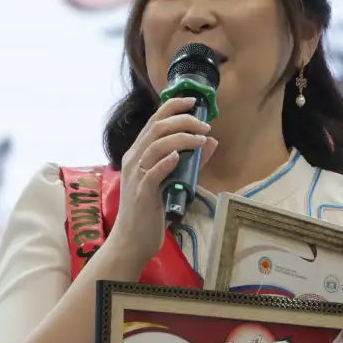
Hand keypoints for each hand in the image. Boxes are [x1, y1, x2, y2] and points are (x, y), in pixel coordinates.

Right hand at [103, 96, 213, 264]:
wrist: (131, 241)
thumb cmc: (149, 213)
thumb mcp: (172, 182)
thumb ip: (191, 162)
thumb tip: (211, 141)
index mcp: (138, 153)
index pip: (154, 120)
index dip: (173, 106)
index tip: (193, 101)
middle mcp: (134, 159)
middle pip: (157, 127)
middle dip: (184, 121)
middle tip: (205, 125)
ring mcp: (136, 175)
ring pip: (157, 145)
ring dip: (182, 138)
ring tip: (201, 140)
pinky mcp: (142, 192)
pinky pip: (153, 172)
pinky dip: (167, 161)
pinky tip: (179, 157)